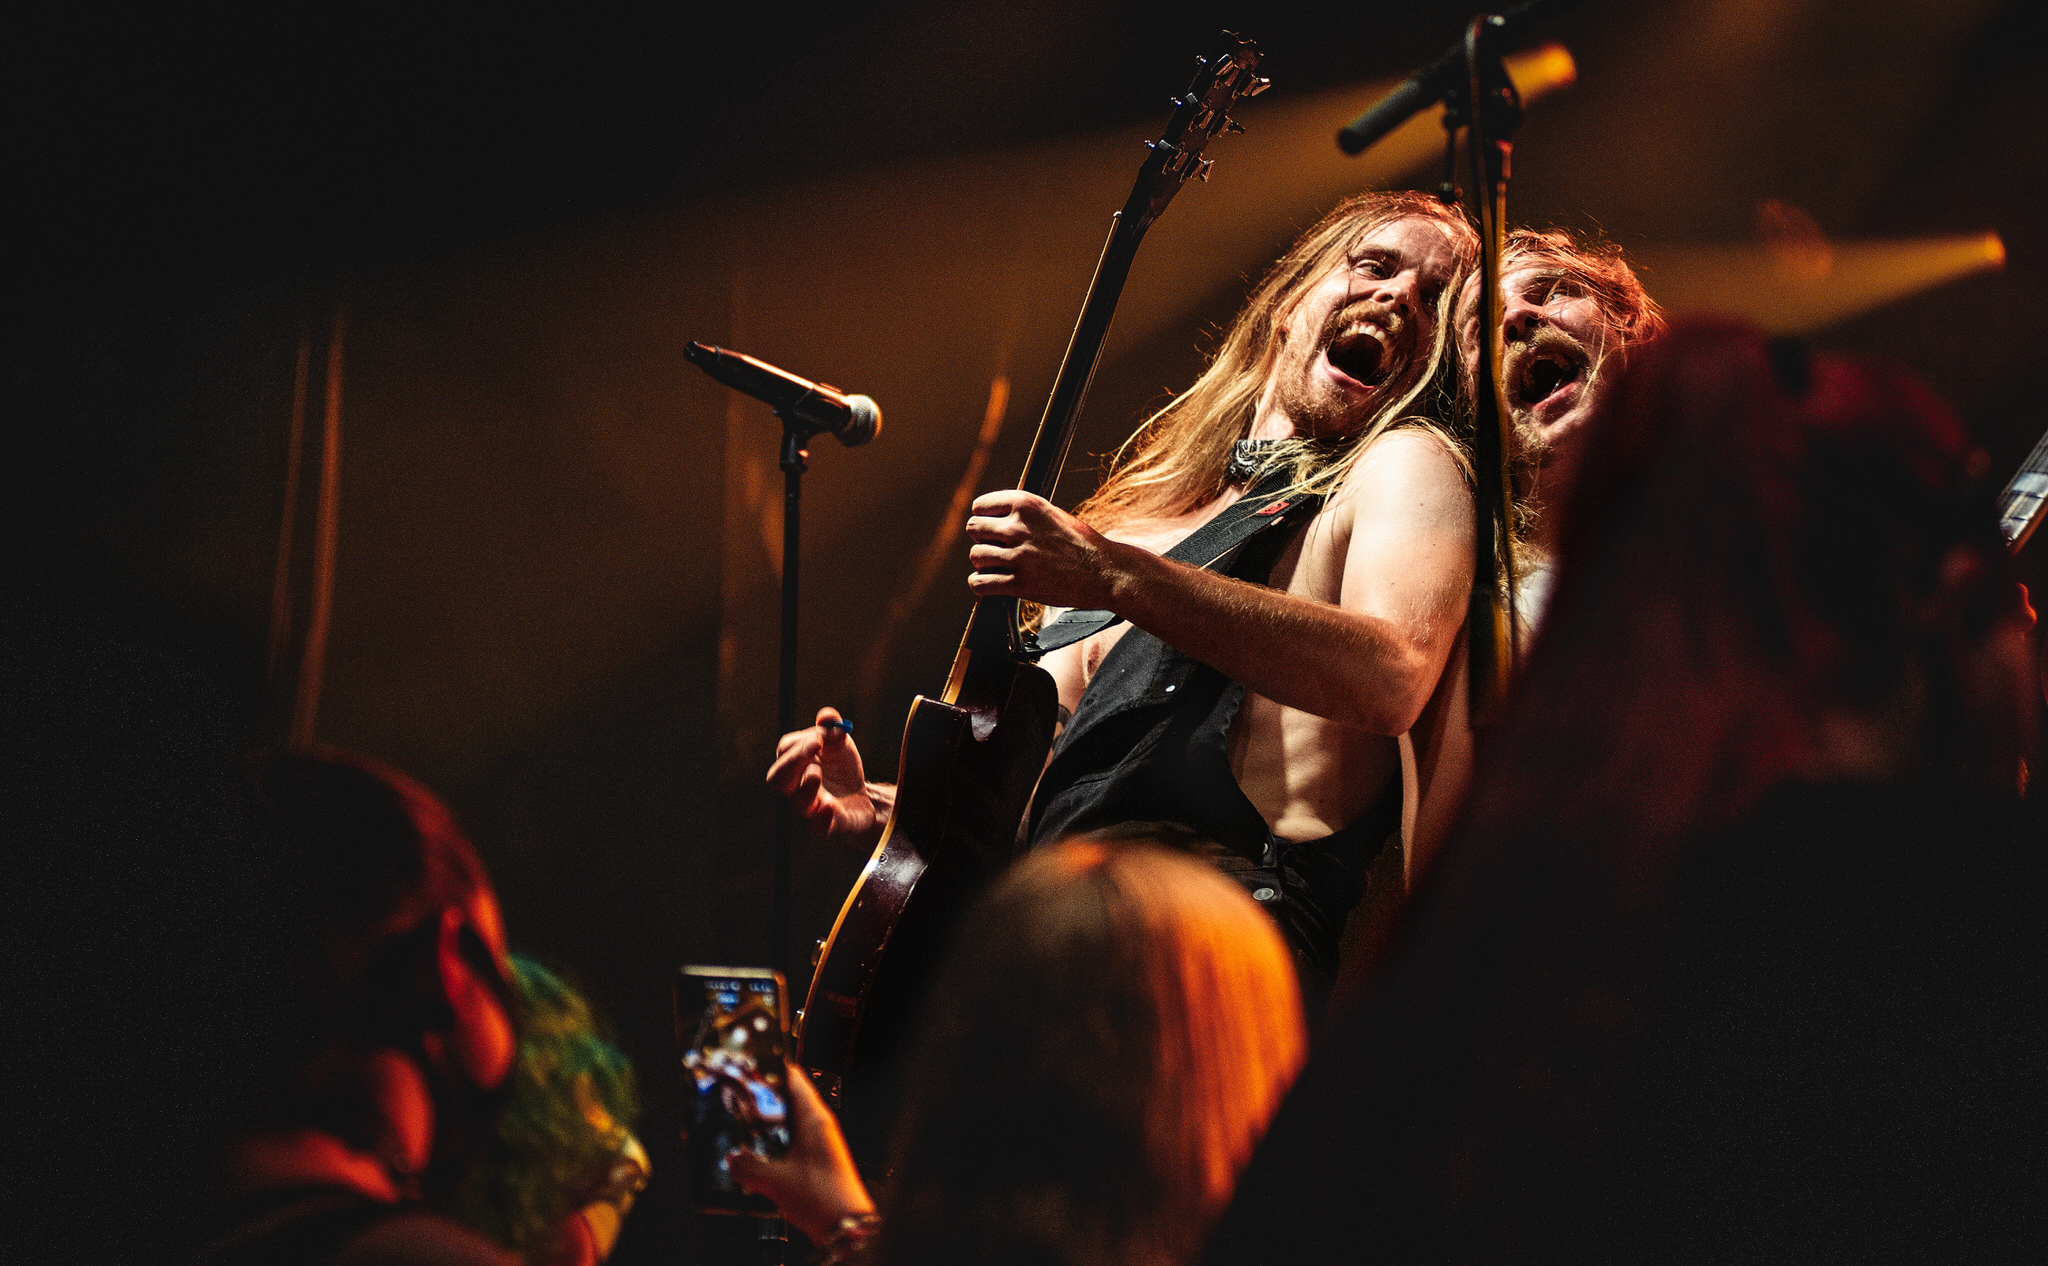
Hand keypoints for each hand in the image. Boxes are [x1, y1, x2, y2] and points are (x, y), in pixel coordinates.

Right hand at [725, 1070, 874, 1244]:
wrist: (846, 1227)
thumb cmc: (822, 1198)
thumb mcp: (773, 1180)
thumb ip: (746, 1167)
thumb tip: (731, 1160)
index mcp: (814, 1118)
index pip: (793, 1078)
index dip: (771, 1069)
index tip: (750, 1065)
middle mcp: (820, 1125)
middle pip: (790, 1100)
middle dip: (765, 1099)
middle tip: (739, 1097)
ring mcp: (821, 1143)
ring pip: (791, 1122)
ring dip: (769, 1124)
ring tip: (744, 1126)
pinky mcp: (819, 1160)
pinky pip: (794, 1142)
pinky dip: (777, 1143)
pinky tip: (760, 1155)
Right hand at [767, 707, 888, 850]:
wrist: (863, 797)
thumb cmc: (841, 768)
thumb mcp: (841, 743)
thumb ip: (833, 727)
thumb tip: (827, 716)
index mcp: (795, 763)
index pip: (784, 751)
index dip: (798, 743)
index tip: (819, 737)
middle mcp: (796, 787)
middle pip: (777, 780)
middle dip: (792, 763)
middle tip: (815, 747)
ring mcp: (811, 808)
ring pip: (797, 805)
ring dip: (806, 788)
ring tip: (818, 773)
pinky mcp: (827, 826)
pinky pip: (817, 830)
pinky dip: (822, 821)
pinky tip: (831, 807)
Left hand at [965, 490, 1124, 608]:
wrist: (1103, 572)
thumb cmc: (1081, 544)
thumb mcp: (1052, 514)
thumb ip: (1023, 513)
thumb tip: (993, 517)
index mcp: (1026, 504)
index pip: (980, 506)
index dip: (985, 518)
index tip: (992, 528)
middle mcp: (1018, 527)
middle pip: (973, 529)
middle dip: (983, 540)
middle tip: (997, 548)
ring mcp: (1017, 556)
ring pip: (976, 556)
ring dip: (985, 563)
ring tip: (1000, 567)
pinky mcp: (1018, 583)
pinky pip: (979, 583)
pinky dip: (981, 585)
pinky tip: (992, 583)